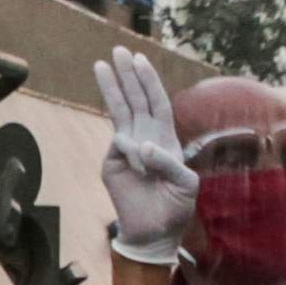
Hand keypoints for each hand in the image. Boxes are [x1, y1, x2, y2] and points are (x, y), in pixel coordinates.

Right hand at [94, 47, 195, 266]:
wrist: (154, 233)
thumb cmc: (175, 208)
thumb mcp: (185, 184)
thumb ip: (166, 162)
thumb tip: (139, 145)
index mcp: (166, 139)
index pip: (157, 103)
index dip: (149, 82)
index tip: (139, 60)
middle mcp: (145, 138)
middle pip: (136, 100)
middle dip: (127, 75)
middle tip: (118, 51)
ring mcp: (126, 149)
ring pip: (119, 113)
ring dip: (112, 89)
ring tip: (101, 65)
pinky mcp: (112, 162)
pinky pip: (119, 145)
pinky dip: (128, 148)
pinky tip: (139, 162)